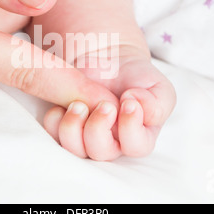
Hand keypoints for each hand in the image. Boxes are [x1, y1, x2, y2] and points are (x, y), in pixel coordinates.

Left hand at [44, 46, 176, 160]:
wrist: (112, 61)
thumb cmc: (137, 78)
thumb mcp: (160, 88)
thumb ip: (158, 104)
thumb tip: (138, 107)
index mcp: (138, 137)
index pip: (136, 147)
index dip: (131, 128)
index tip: (128, 102)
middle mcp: (111, 142)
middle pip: (101, 152)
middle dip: (99, 128)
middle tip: (103, 105)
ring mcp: (85, 136)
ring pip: (75, 148)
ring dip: (74, 127)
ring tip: (78, 104)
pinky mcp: (66, 126)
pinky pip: (54, 135)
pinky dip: (54, 121)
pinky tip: (61, 106)